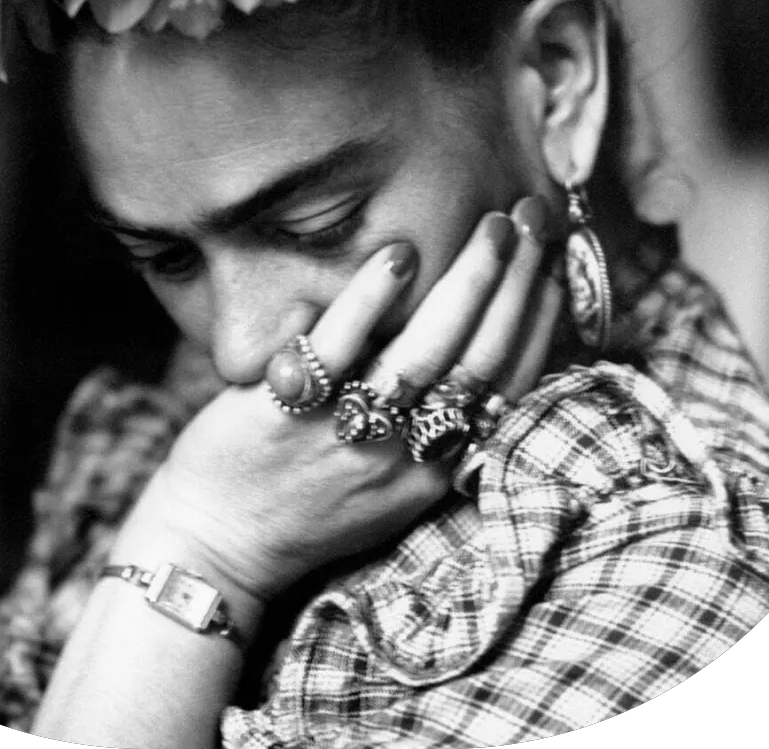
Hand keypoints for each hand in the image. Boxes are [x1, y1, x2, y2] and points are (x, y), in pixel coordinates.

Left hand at [119, 195, 562, 604]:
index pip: (504, 387)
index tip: (551, 263)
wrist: (217, 546)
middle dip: (517, 285)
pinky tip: (398, 254)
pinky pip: (337, 349)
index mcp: (434, 474)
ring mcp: (345, 437)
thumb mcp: (388, 486)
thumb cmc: (300, 507)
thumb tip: (472, 351)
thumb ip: (430, 431)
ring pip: (425, 354)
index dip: (536, 320)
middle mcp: (401, 459)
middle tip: (531, 220)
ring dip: (468, 284)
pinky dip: (370, 300)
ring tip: (492, 226)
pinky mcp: (287, 416)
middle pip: (479, 362)